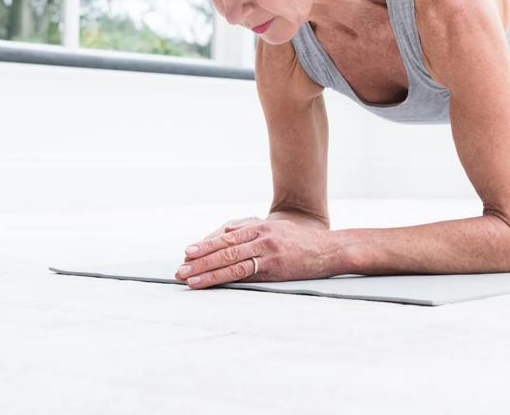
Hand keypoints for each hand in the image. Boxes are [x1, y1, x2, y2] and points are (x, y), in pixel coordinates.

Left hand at [174, 218, 337, 287]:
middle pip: (223, 247)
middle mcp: (261, 235)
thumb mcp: (276, 231)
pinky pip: (244, 272)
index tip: (187, 253)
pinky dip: (223, 278)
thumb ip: (252, 232)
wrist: (330, 249)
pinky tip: (210, 283)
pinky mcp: (275, 266)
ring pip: (229, 260)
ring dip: (205, 270)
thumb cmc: (301, 243)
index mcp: (260, 226)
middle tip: (179, 269)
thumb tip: (223, 237)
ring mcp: (268, 250)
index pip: (225, 235)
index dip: (205, 245)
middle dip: (199, 259)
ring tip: (188, 278)